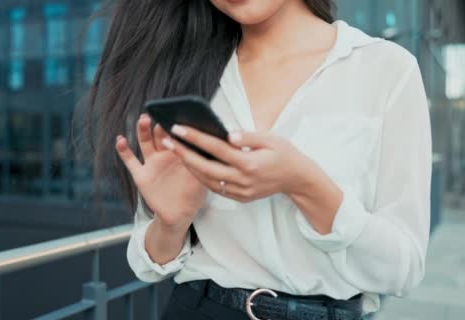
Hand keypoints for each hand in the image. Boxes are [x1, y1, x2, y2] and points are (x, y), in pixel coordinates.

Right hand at [115, 115, 206, 229]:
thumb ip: (203, 163)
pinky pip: (130, 161)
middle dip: (161, 123)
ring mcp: (152, 163)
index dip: (177, 125)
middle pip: (160, 134)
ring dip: (143, 130)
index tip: (179, 114)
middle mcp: (165, 154)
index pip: (178, 135)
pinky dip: (124, 150)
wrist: (179, 214)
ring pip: (145, 142)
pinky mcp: (141, 175)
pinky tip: (120, 140)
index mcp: (180, 153)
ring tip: (144, 119)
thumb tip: (212, 148)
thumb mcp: (202, 177)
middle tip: (162, 113)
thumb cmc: (192, 194)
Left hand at [160, 124, 313, 202]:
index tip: (178, 128)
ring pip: (207, 181)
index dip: (195, 138)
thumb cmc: (285, 154)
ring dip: (189, 167)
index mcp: (249, 163)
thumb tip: (228, 134)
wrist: (297, 179)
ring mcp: (240, 192)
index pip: (216, 148)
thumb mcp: (271, 139)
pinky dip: (202, 177)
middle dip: (183, 154)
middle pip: (205, 167)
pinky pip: (216, 188)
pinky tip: (193, 165)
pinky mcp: (240, 198)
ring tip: (176, 151)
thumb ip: (248, 137)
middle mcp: (242, 180)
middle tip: (167, 141)